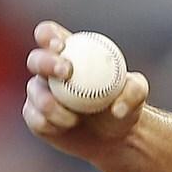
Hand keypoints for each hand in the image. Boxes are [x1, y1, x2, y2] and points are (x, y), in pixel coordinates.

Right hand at [22, 20, 148, 162]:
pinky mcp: (35, 116)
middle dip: (45, 62)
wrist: (114, 137)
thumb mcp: (137, 94)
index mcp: (70, 54)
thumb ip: (133, 92)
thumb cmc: (125, 106)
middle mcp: (49, 71)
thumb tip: (117, 108)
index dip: (48, 36)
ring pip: (34, 92)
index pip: (49, 35)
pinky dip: (50, 123)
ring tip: (73, 119)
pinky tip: (65, 127)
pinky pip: (34, 117)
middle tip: (66, 72)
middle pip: (35, 59)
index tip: (60, 46)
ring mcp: (40, 93)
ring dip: (51, 105)